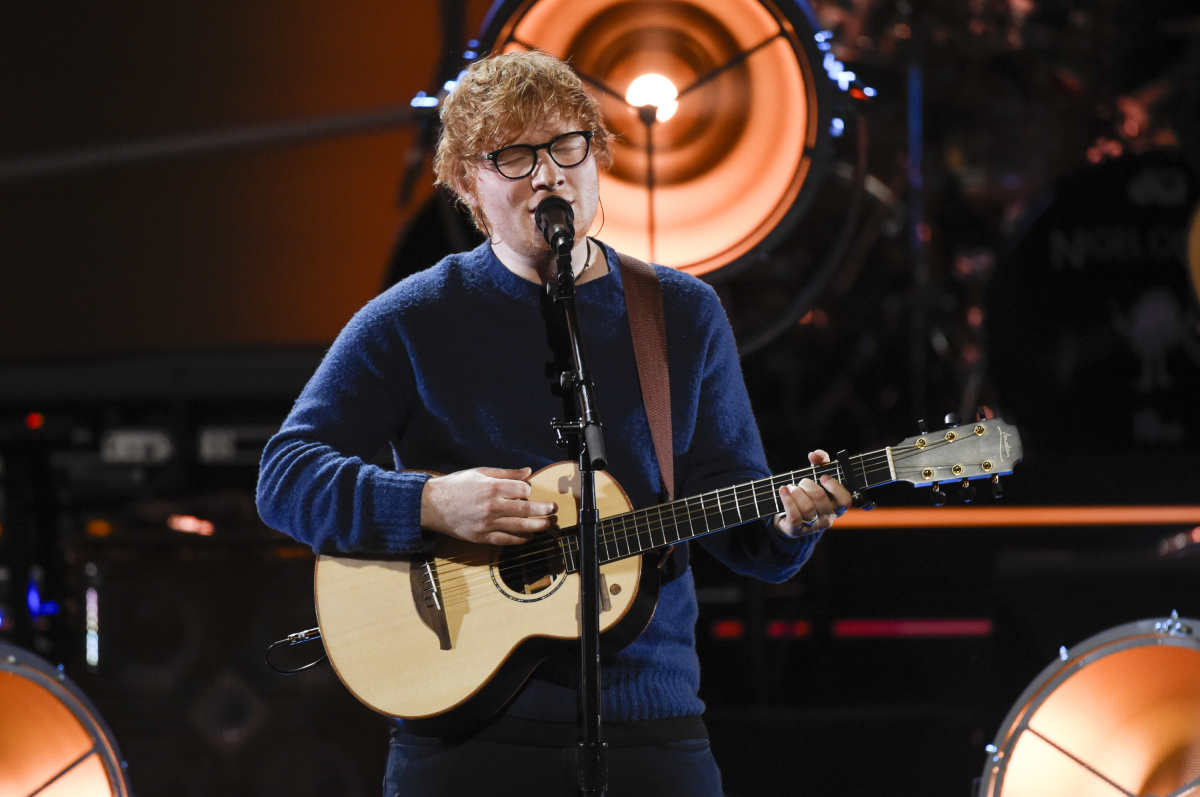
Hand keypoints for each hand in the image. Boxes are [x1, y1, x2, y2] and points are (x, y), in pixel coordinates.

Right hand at [420, 467, 556, 544]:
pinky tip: (529, 537)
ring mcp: (487, 524)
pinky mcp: (482, 537)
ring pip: (519, 527)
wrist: (432, 505)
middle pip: (525, 510)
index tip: (529, 490)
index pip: (522, 490)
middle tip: (553, 510)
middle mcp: (491, 506)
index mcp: (491, 487)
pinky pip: (506, 540)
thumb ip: (506, 473)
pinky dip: (519, 539)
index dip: (528, 490)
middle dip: (543, 510)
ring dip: (537, 526)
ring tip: (548, 524)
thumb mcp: (480, 472)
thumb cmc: (455, 486)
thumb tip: (528, 472)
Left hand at [774, 450, 851, 536]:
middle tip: (802, 482)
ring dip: (796, 492)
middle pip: (820, 498)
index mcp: (837, 506)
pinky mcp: (798, 530)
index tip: (823, 477)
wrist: (789, 517)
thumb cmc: (808, 494)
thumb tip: (815, 455)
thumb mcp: (818, 477)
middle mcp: (828, 518)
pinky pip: (794, 516)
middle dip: (807, 485)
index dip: (835, 487)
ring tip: (791, 487)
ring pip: (807, 507)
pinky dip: (787, 501)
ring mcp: (813, 526)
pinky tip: (783, 491)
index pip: (845, 500)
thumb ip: (821, 462)